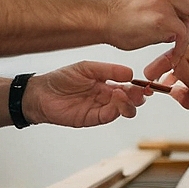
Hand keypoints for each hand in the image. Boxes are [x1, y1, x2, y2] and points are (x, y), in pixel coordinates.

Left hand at [24, 61, 148, 127]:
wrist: (40, 93)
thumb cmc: (61, 79)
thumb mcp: (87, 68)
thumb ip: (108, 70)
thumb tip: (130, 73)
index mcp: (106, 84)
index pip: (128, 87)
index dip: (139, 86)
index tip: (148, 84)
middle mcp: (105, 98)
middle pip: (130, 100)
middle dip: (138, 97)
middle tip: (142, 92)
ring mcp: (99, 109)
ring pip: (123, 110)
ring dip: (129, 104)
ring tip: (127, 95)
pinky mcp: (91, 119)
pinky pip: (109, 116)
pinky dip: (116, 109)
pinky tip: (116, 98)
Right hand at [142, 44, 188, 120]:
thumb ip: (187, 76)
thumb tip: (171, 66)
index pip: (170, 56)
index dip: (157, 67)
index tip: (148, 78)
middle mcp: (188, 58)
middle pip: (166, 68)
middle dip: (168, 85)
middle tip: (168, 94)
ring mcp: (186, 67)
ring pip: (170, 80)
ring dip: (176, 93)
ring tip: (188, 102)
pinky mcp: (186, 77)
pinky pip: (176, 86)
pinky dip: (180, 96)